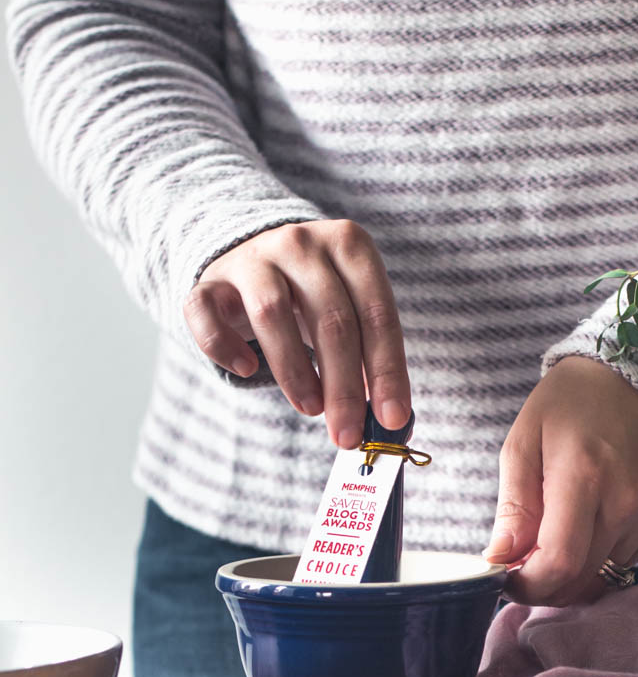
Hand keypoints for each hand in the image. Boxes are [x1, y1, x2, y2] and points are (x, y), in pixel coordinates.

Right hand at [184, 221, 410, 448]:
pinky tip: (247, 369)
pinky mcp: (209, 279)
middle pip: (330, 318)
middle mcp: (301, 243)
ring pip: (272, 313)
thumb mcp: (351, 312)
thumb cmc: (315, 297)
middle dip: (343, 385)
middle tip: (348, 433)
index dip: (386, 370)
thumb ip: (369, 358)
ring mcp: (252, 257)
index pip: (377, 313)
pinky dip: (224, 346)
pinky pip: (206, 313)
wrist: (255, 258)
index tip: (392, 419)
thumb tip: (391, 421)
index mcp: (350, 245)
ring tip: (310, 409)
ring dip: (295, 370)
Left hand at [487, 357, 637, 605]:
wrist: (633, 376)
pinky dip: (599, 557)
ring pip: (602, 575)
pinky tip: (587, 525)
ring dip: (573, 571)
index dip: (528, 585)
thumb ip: (513, 506)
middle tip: (523, 567)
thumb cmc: (570, 404)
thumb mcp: (524, 442)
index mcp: (583, 477)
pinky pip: (624, 561)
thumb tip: (501, 558)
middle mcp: (624, 502)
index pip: (559, 563)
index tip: (508, 580)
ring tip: (556, 535)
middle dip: (544, 585)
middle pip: (579, 579)